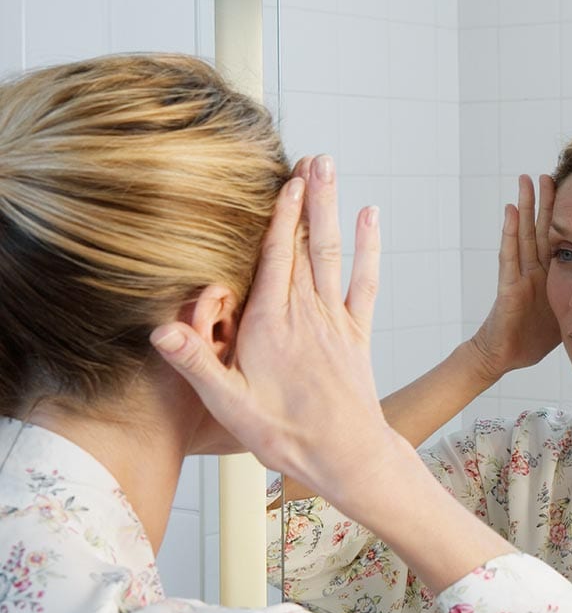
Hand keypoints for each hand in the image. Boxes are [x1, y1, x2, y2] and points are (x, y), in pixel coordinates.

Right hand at [151, 155, 393, 500]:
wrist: (347, 456)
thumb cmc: (286, 434)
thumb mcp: (230, 405)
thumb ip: (198, 364)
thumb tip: (160, 330)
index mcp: (272, 325)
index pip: (275, 258)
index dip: (281, 216)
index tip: (285, 178)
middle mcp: (307, 314)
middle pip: (307, 244)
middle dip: (310, 197)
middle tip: (314, 157)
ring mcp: (335, 320)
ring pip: (333, 253)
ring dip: (333, 209)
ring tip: (332, 169)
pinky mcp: (356, 333)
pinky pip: (364, 281)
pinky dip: (369, 247)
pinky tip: (370, 215)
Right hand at [467, 174, 559, 381]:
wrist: (505, 355)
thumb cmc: (533, 338)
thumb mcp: (568, 314)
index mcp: (552, 275)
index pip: (562, 239)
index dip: (568, 217)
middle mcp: (535, 270)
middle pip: (542, 229)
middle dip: (546, 202)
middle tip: (552, 173)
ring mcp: (520, 274)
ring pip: (524, 234)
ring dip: (526, 207)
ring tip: (526, 180)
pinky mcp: (508, 285)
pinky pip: (509, 254)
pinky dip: (509, 232)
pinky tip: (510, 210)